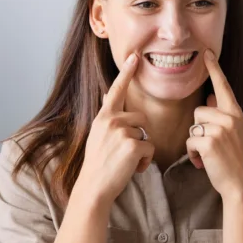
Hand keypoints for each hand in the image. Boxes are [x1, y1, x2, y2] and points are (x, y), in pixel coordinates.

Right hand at [79, 53, 153, 205]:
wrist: (93, 187)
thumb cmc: (97, 163)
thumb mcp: (97, 134)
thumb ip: (106, 116)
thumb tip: (106, 94)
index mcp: (103, 117)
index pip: (116, 90)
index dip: (127, 73)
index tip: (135, 55)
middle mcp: (111, 120)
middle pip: (141, 118)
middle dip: (139, 135)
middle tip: (123, 153)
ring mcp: (122, 132)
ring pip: (146, 135)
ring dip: (141, 150)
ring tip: (124, 162)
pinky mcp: (132, 145)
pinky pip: (149, 148)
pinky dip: (144, 161)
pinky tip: (131, 169)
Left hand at [186, 49, 242, 198]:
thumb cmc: (237, 161)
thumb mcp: (235, 134)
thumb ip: (222, 115)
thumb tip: (210, 99)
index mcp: (237, 114)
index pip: (223, 86)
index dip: (214, 69)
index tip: (207, 52)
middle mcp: (231, 118)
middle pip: (199, 110)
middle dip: (199, 128)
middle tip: (212, 146)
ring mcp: (221, 129)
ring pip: (193, 125)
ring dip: (195, 142)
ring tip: (208, 155)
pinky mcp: (210, 142)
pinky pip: (190, 141)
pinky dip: (192, 154)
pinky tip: (203, 163)